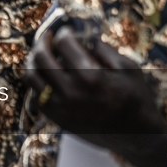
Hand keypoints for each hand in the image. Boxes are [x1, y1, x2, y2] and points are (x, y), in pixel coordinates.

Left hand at [26, 26, 166, 166]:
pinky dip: (36, 81)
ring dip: (33, 61)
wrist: (135, 135)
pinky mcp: (55, 118)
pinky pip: (35, 94)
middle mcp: (70, 91)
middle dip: (42, 42)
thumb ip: (105, 50)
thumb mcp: (128, 69)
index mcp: (90, 76)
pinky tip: (44, 75)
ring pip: (31, 76)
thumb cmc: (135, 98)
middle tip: (46, 37)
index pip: (64, 44)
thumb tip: (84, 36)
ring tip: (39, 54)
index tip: (66, 31)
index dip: (63, 33)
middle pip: (41, 58)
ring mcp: (59, 106)